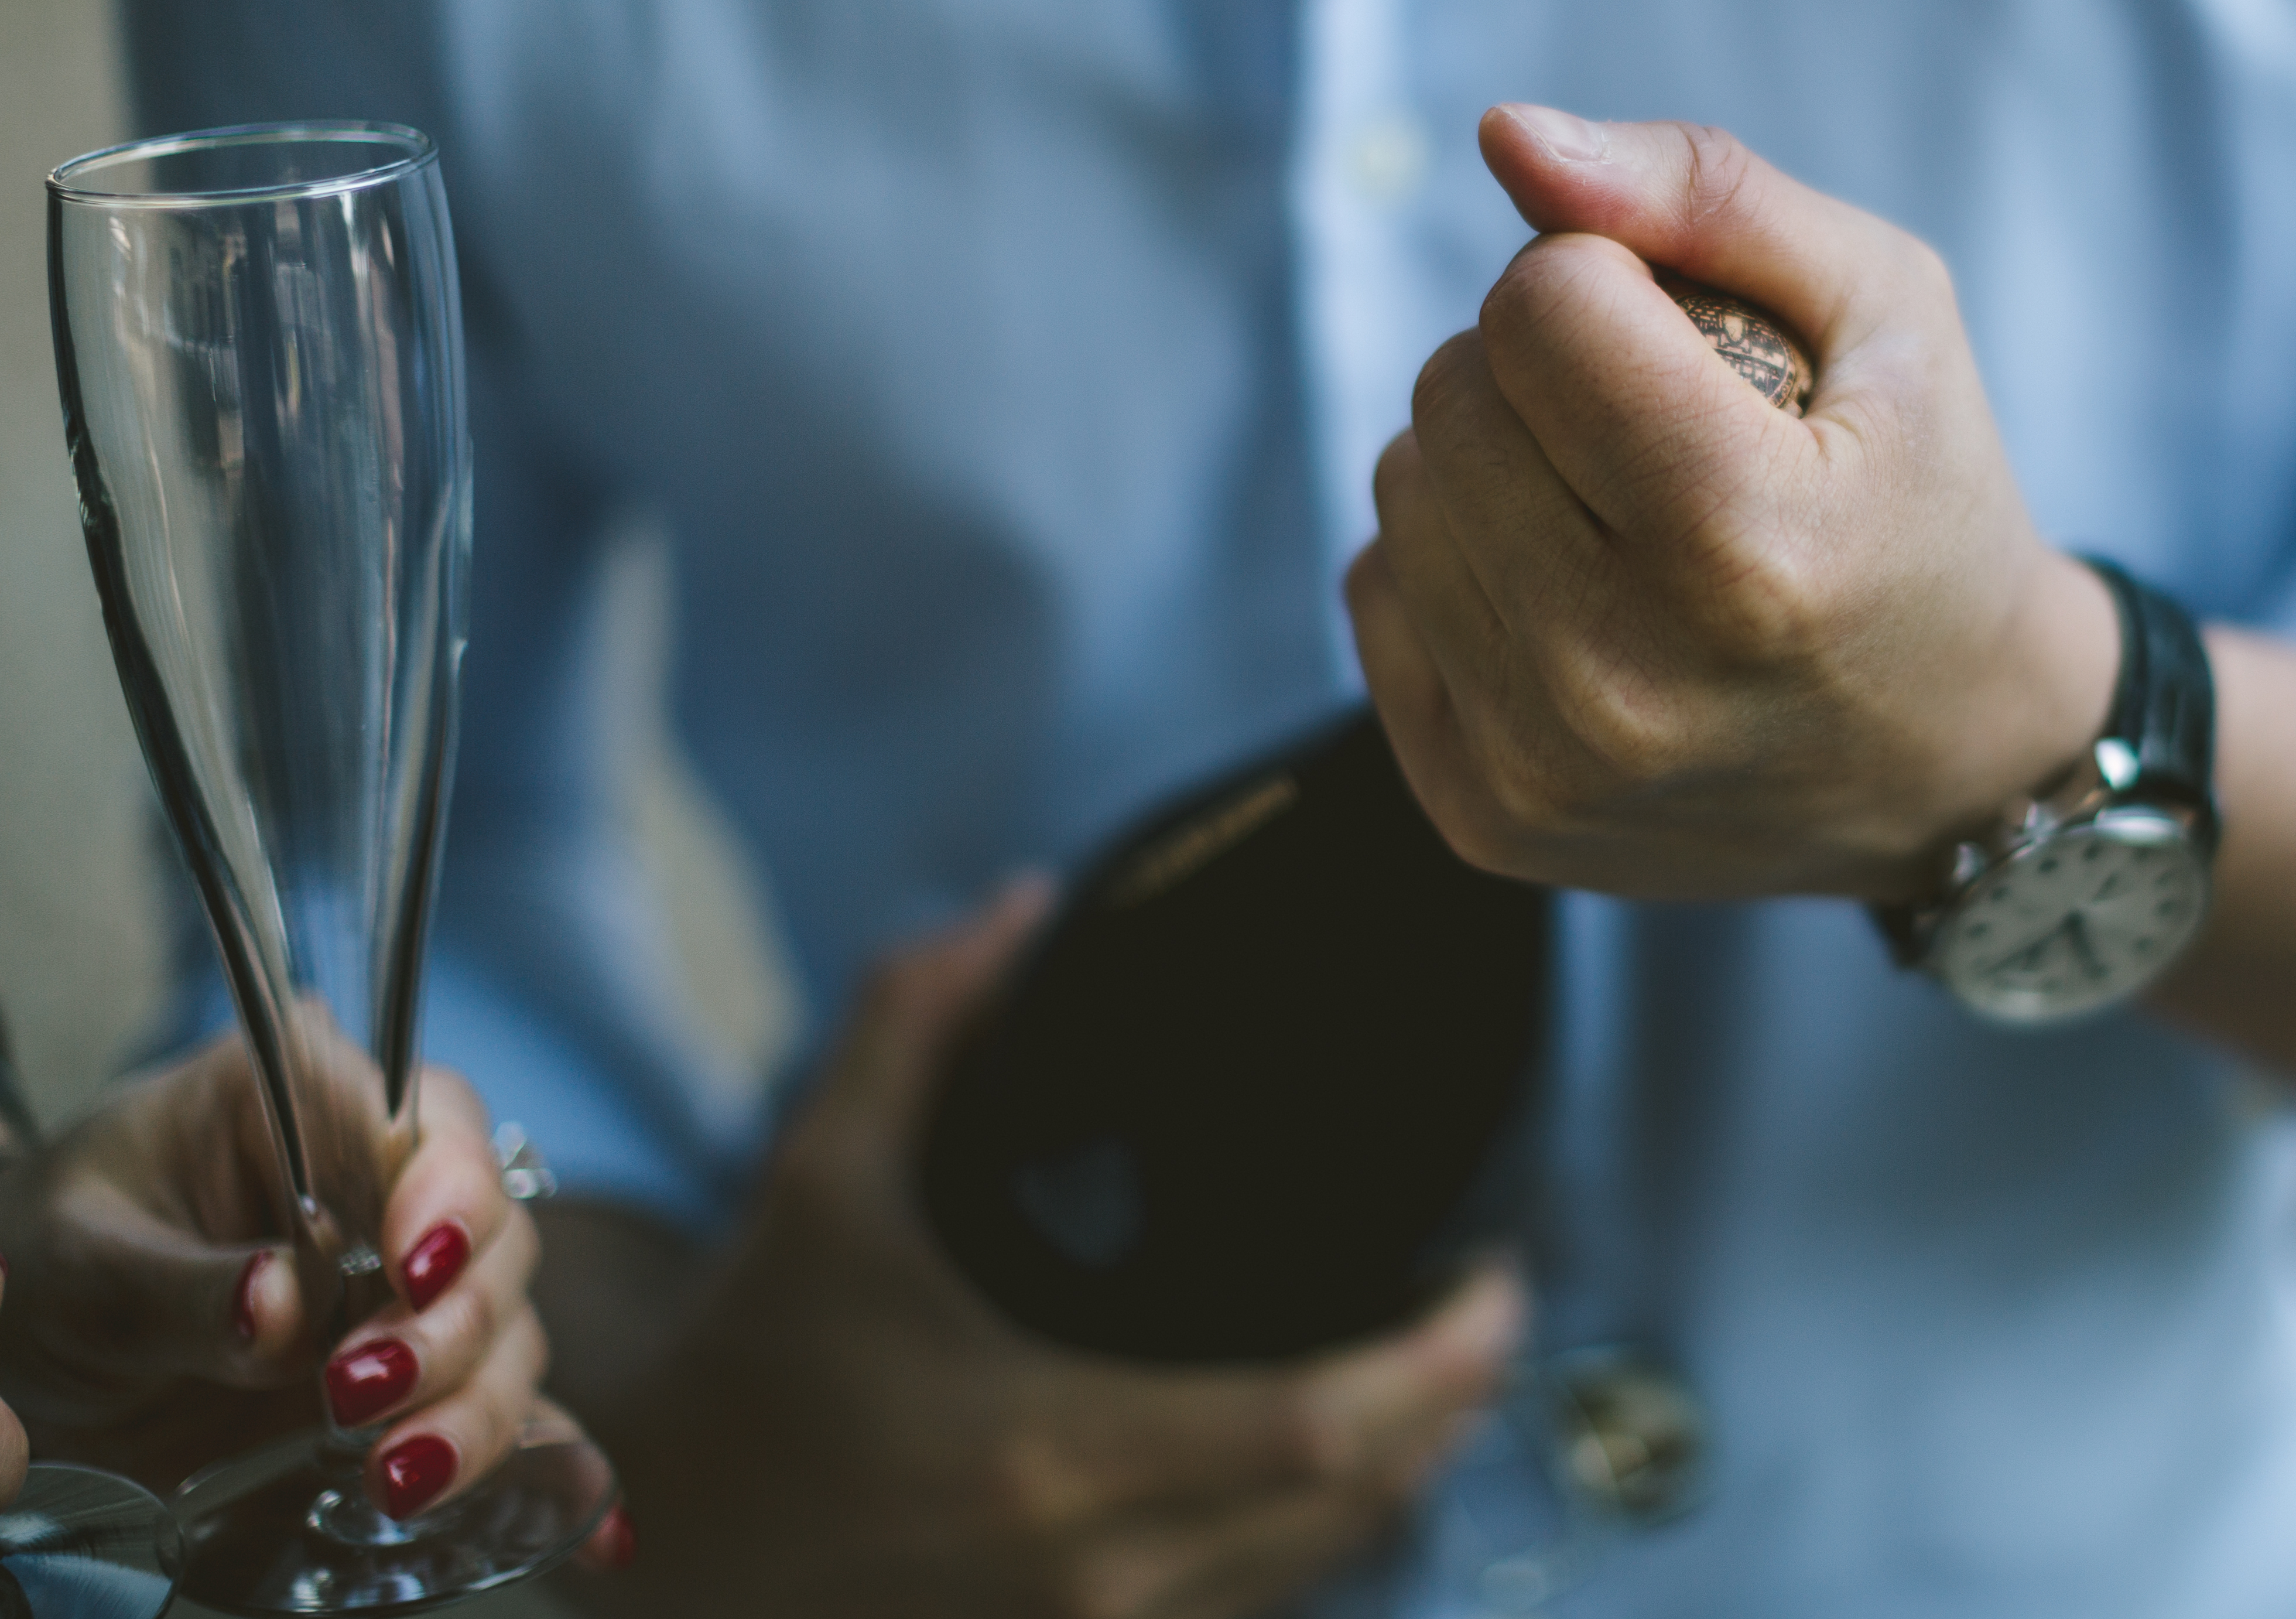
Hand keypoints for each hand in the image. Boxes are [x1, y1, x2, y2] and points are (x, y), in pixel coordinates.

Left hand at [0, 1031, 557, 1513]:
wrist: (38, 1340)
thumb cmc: (50, 1259)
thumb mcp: (75, 1262)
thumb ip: (174, 1284)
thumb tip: (280, 1307)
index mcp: (305, 1102)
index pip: (422, 1122)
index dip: (445, 1192)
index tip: (420, 1269)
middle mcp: (383, 1188)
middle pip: (486, 1238)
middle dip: (450, 1326)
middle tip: (359, 1397)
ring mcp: (408, 1289)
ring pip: (506, 1332)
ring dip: (475, 1410)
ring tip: (399, 1481)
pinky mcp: (418, 1379)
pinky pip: (512, 1412)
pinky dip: (551, 1466)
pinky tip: (603, 1530)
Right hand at [570, 884, 1522, 1618]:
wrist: (636, 1561)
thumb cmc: (747, 1373)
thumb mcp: (818, 1185)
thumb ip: (917, 1028)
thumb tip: (1012, 905)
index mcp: (1055, 1452)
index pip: (1316, 1428)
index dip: (1437, 1366)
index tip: (1502, 1286)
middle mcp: (1096, 1576)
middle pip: (1353, 1504)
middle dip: (1444, 1409)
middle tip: (1489, 1310)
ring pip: (1315, 1572)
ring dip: (1394, 1477)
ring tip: (1435, 1375)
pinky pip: (1250, 1611)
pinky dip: (1311, 1539)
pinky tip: (1332, 1467)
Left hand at [1345, 105, 2118, 904]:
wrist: (1954, 759)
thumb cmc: (1921, 503)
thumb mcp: (1887, 307)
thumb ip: (1704, 192)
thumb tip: (1506, 135)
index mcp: (1745, 541)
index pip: (1540, 302)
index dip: (1611, 280)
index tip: (1699, 345)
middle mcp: (1628, 676)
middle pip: (1452, 393)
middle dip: (1544, 366)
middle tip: (1662, 429)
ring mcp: (1544, 766)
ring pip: (1402, 486)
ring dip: (1495, 461)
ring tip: (1623, 513)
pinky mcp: (1485, 816)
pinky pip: (1376, 591)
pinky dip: (1462, 563)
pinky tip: (1577, 597)